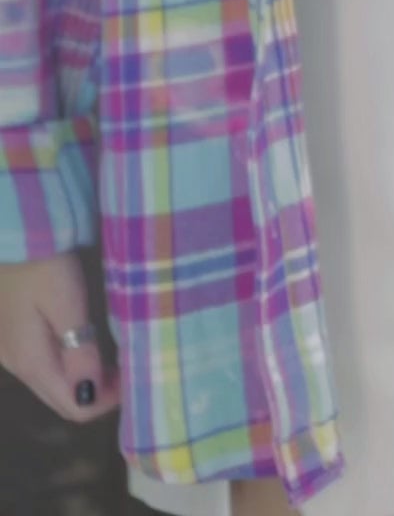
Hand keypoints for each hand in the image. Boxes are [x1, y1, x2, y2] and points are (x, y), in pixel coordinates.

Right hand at [0, 251, 121, 421]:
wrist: (11, 230)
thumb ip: (79, 351)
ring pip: (52, 382)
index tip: (136, 377)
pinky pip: (43, 362)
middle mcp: (16, 365)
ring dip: (84, 377)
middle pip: (61, 399)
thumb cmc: (41, 261)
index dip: (108, 401)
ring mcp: (9, 350)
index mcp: (31, 363)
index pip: (73, 408)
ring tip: (114, 354)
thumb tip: (92, 398)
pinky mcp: (10, 333)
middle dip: (98, 392)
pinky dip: (68, 362)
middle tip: (130, 367)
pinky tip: (86, 341)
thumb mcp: (65, 301)